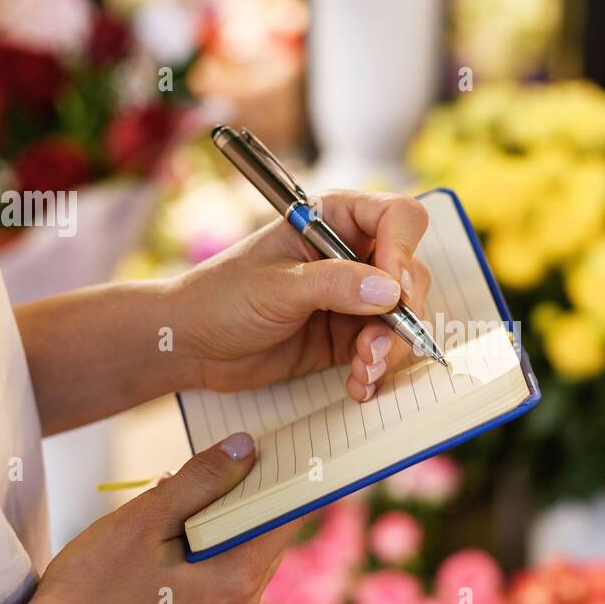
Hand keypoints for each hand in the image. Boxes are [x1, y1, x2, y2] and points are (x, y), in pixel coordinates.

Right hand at [25, 432, 293, 603]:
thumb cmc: (90, 592)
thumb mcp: (144, 521)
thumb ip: (201, 480)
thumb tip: (247, 447)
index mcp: (237, 583)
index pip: (286, 518)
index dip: (283, 478)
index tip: (272, 447)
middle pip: (265, 539)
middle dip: (244, 499)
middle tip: (209, 466)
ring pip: (241, 561)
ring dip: (220, 527)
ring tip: (176, 504)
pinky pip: (219, 585)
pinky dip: (205, 556)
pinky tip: (166, 543)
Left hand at [169, 190, 432, 402]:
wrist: (193, 345)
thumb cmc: (221, 297)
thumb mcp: (277, 286)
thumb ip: (334, 285)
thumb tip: (390, 290)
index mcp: (334, 219)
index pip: (398, 218)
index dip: (404, 250)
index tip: (395, 288)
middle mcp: (352, 254)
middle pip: (411, 274)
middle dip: (402, 314)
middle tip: (377, 343)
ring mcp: (353, 297)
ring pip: (403, 318)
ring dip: (390, 348)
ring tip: (363, 369)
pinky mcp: (348, 335)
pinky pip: (383, 351)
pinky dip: (377, 370)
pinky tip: (358, 384)